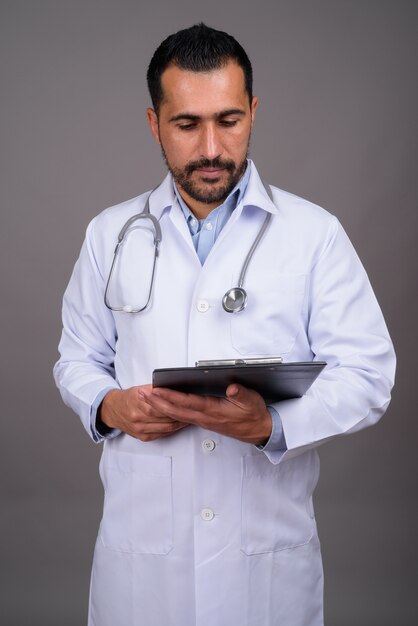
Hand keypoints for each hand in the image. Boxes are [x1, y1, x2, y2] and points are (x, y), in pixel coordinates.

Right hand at [98, 385, 188, 441]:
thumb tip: (173, 387)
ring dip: (179, 423)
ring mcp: (140, 428)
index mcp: (138, 401)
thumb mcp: (140, 388)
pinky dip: (172, 430)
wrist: (113, 410)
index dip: (176, 404)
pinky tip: (178, 425)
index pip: (162, 404)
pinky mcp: (142, 436)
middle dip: (180, 414)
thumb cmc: (129, 398)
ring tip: (189, 418)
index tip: (187, 402)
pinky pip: (161, 434)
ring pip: (166, 427)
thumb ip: (156, 389)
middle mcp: (138, 416)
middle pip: (165, 416)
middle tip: (192, 410)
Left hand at [143, 384, 271, 444]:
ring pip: (176, 415)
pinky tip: (162, 406)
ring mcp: (202, 420)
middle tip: (140, 394)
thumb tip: (232, 388)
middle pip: (175, 411)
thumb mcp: (252, 401)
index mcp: (213, 411)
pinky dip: (169, 410)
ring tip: (146, 397)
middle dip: (156, 402)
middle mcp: (204, 417)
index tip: (156, 389)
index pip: (187, 403)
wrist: (258, 430)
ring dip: (159, 406)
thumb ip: (241, 394)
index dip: (170, 396)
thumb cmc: (253, 414)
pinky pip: (181, 417)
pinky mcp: (203, 421)